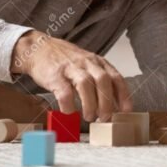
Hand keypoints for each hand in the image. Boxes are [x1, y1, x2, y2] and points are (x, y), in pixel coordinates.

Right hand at [11, 30, 132, 121]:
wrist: (39, 49)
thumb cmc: (66, 62)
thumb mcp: (88, 65)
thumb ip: (100, 81)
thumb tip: (114, 105)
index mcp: (98, 62)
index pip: (116, 77)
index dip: (123, 95)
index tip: (126, 110)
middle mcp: (87, 63)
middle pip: (103, 81)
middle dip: (107, 102)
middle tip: (105, 118)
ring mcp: (71, 68)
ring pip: (86, 84)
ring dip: (90, 104)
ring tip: (90, 117)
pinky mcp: (55, 76)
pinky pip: (64, 92)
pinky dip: (69, 105)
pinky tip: (70, 112)